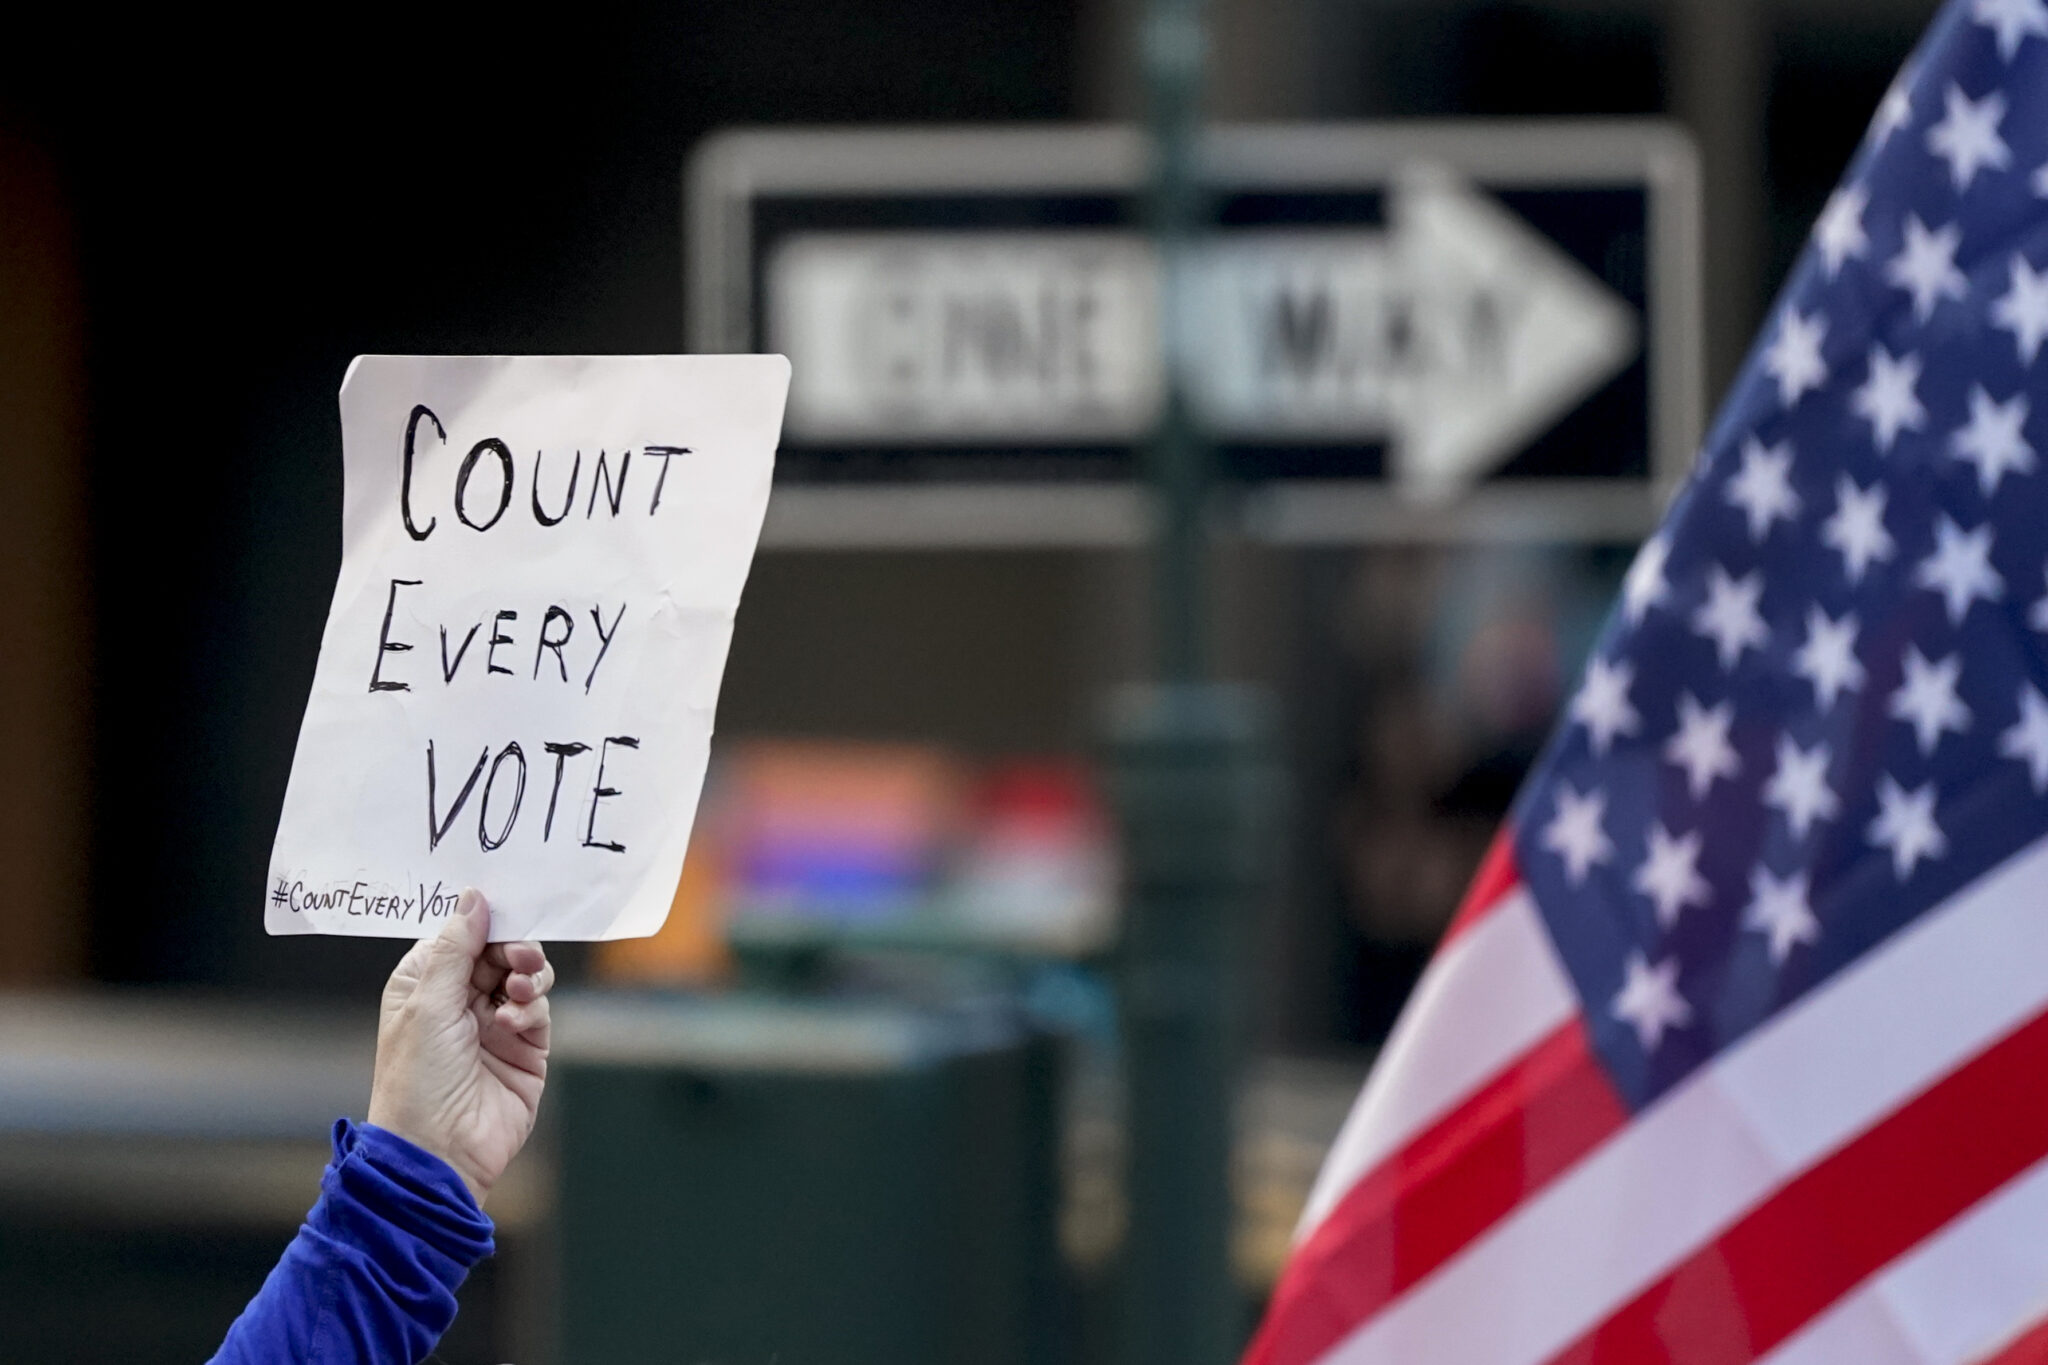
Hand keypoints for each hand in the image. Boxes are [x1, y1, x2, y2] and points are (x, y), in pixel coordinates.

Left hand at [367, 889, 552, 1202]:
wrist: (439, 1151)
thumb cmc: (416, 1080)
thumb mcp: (427, 1003)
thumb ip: (454, 947)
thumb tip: (473, 898)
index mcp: (425, 984)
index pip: (462, 936)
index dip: (484, 922)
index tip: (506, 909)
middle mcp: (459, 1001)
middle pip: (500, 951)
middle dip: (513, 948)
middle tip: (518, 955)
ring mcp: (494, 1025)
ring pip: (526, 977)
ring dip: (526, 976)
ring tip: (516, 991)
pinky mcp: (525, 1049)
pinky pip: (538, 1009)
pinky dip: (531, 1007)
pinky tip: (513, 1022)